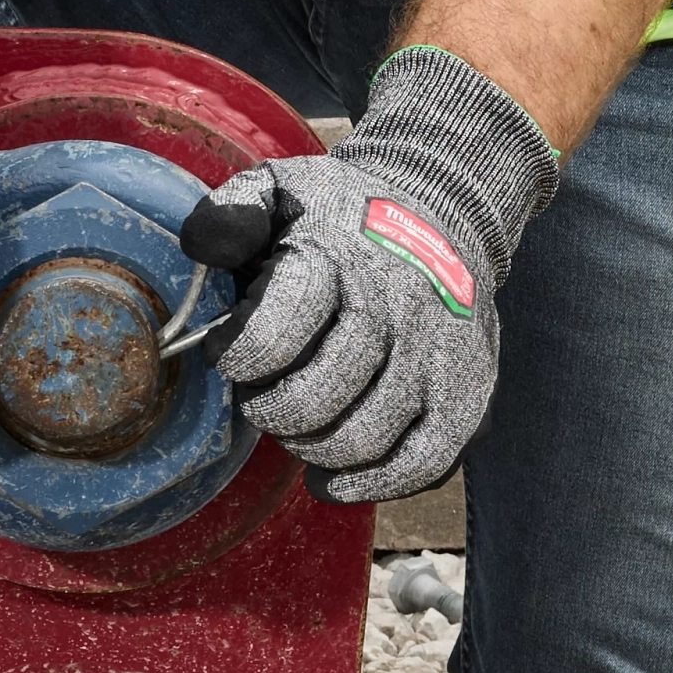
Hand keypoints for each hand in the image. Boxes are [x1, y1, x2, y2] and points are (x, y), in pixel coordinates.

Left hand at [177, 45, 559, 503]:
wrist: (440, 209)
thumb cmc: (338, 214)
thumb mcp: (278, 188)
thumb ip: (231, 212)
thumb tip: (202, 246)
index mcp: (342, 254)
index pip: (284, 322)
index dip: (241, 350)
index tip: (222, 352)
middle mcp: (400, 304)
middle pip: (325, 390)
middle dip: (275, 410)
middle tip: (257, 401)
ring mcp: (440, 354)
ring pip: (369, 435)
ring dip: (314, 449)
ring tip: (291, 429)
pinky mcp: (469, 392)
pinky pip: (426, 461)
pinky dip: (372, 484)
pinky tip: (329, 482)